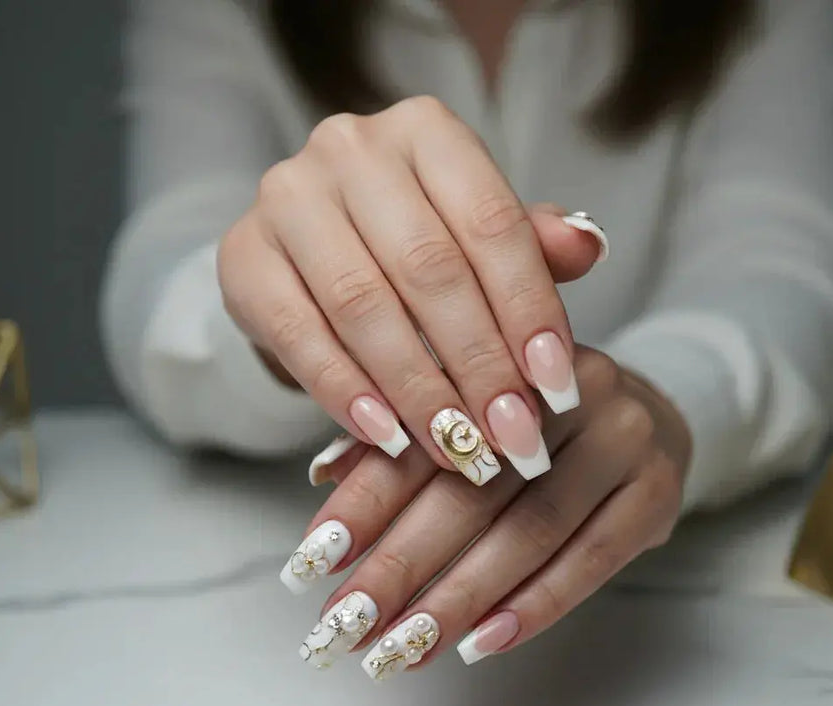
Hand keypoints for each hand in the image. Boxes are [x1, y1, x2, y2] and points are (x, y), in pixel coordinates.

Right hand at [217, 96, 605, 484]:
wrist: (313, 251)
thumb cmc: (416, 242)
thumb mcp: (478, 234)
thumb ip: (531, 243)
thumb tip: (589, 247)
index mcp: (426, 131)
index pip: (491, 223)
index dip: (528, 310)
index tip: (556, 388)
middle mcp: (352, 148)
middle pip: (428, 268)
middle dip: (478, 363)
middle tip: (512, 437)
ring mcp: (288, 195)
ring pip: (363, 304)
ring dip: (416, 388)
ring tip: (458, 448)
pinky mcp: (243, 254)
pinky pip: (298, 332)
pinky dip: (345, 392)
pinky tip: (386, 436)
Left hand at [287, 348, 690, 678]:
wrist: (652, 417)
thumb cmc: (538, 424)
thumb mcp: (471, 411)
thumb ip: (403, 437)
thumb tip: (324, 477)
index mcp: (506, 357)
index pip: (424, 435)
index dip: (365, 499)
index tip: (314, 559)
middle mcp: (569, 390)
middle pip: (472, 489)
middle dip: (401, 563)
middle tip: (347, 623)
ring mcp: (622, 440)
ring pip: (529, 532)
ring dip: (459, 598)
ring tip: (402, 648)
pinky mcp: (657, 493)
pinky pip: (590, 560)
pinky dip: (532, 607)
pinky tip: (479, 642)